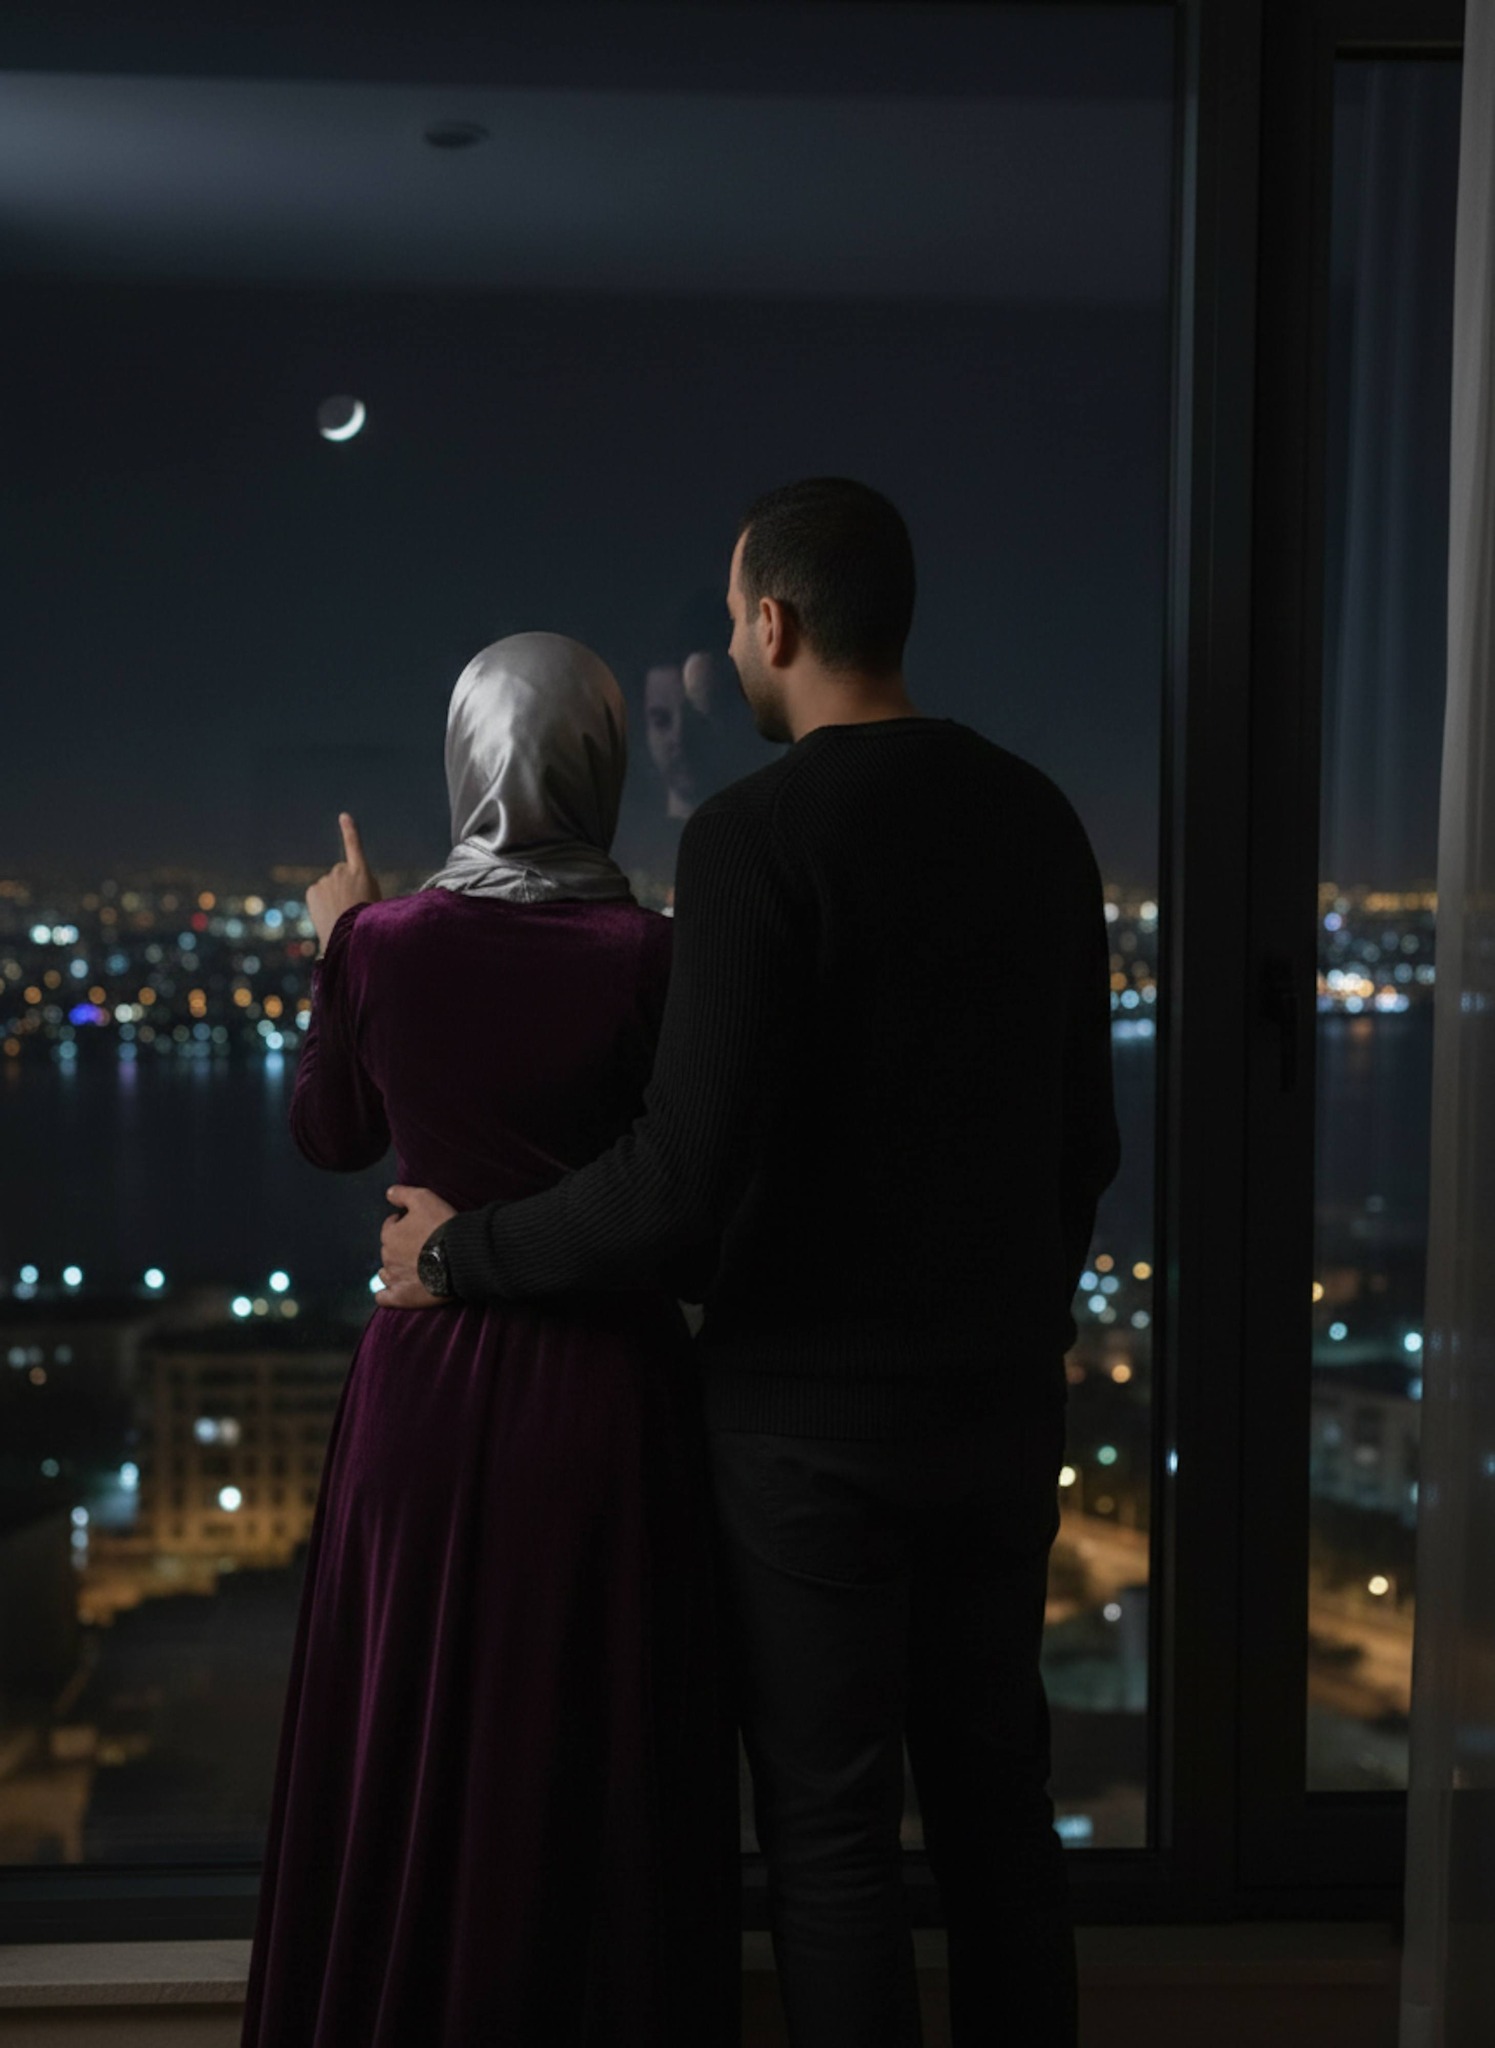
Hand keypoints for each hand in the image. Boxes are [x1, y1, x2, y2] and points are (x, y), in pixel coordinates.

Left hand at [307, 812, 381, 954]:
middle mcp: (341, 871)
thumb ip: (363, 884)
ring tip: (339, 914)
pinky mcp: (313, 890)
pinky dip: (321, 902)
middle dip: (343, 885)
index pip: (354, 846)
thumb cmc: (367, 920)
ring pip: (328, 885)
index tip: (344, 816)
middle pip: (340, 873)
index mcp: (361, 872)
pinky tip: (328, 914)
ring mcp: (325, 880)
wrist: (348, 937)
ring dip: (332, 896)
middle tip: (350, 906)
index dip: (350, 831)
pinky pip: (317, 894)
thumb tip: (349, 881)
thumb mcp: (376, 899)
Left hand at [376, 1184, 457, 1309]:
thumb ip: (403, 1194)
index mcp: (390, 1234)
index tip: (418, 1226)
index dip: (403, 1224)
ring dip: (394, 1269)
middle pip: (389, 1250)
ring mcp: (394, 1278)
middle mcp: (388, 1256)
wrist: (458, 1257)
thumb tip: (388, 1193)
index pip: (390, 1226)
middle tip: (421, 1246)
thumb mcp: (424, 1198)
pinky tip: (394, 1291)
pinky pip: (384, 1298)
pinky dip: (386, 1295)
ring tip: (413, 1267)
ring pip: (385, 1273)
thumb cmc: (442, 1226)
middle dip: (400, 1247)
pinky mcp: (402, 1297)